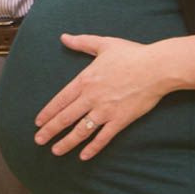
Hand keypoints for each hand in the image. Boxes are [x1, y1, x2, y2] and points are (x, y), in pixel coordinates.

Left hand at [33, 33, 194, 160]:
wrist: (156, 67)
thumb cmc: (131, 54)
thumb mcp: (103, 43)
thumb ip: (81, 42)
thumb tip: (64, 37)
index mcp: (85, 79)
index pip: (60, 100)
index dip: (48, 113)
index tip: (38, 122)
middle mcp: (92, 97)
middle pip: (66, 118)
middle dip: (50, 131)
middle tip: (38, 140)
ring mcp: (106, 110)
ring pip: (81, 131)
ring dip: (67, 143)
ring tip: (56, 151)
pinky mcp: (120, 120)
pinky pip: (103, 138)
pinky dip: (93, 148)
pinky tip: (84, 156)